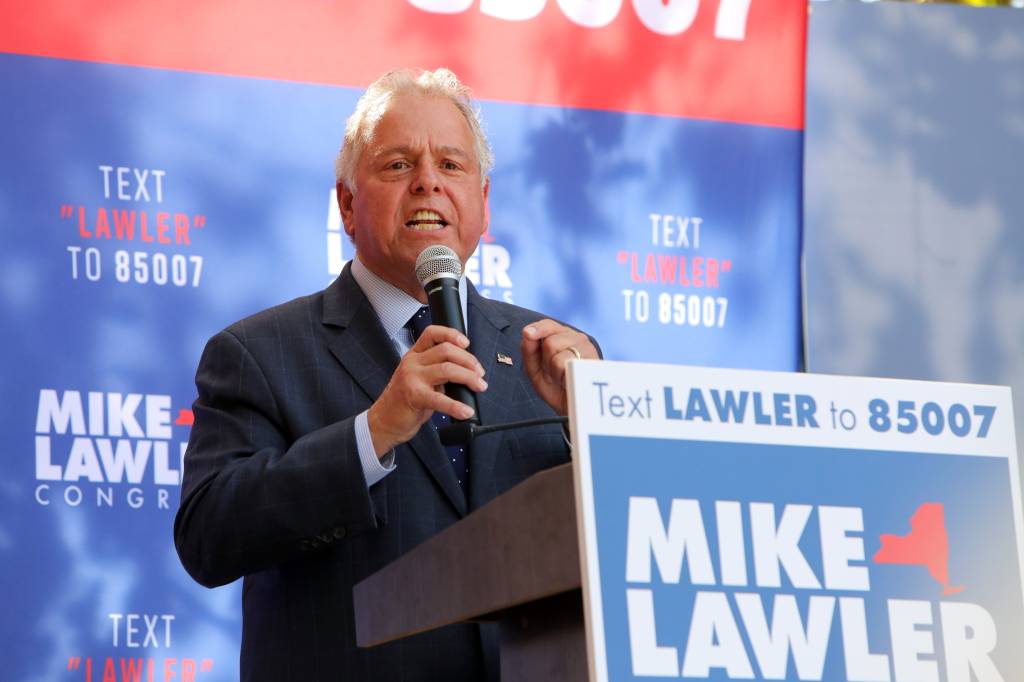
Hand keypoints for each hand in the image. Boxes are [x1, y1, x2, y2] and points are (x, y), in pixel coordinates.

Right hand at [368, 326, 486, 456]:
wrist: (384, 420)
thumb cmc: (404, 400)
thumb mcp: (419, 378)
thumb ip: (437, 370)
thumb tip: (467, 370)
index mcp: (414, 355)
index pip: (432, 333)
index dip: (452, 334)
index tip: (467, 343)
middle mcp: (412, 363)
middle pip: (446, 350)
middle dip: (469, 361)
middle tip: (480, 373)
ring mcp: (412, 378)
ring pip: (447, 369)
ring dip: (469, 377)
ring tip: (479, 386)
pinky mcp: (414, 396)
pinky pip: (440, 399)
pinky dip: (457, 406)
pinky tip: (465, 411)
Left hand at [521, 319, 597, 415]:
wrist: (573, 409)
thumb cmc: (554, 388)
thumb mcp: (535, 369)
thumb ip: (529, 350)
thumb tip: (527, 332)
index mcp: (563, 336)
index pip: (548, 325)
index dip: (537, 329)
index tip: (528, 334)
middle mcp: (577, 338)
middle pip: (550, 341)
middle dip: (545, 360)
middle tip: (553, 374)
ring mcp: (587, 349)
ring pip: (558, 353)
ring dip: (555, 371)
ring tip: (562, 378)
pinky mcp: (593, 362)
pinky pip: (568, 364)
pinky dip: (563, 376)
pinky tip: (569, 381)